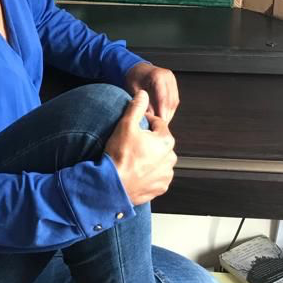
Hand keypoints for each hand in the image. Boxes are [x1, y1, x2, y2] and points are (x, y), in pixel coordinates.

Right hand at [104, 91, 176, 205]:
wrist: (112, 185)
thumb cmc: (119, 156)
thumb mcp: (126, 125)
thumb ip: (136, 107)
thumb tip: (143, 94)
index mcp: (166, 141)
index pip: (158, 124)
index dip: (144, 122)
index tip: (134, 126)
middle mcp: (170, 159)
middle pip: (159, 143)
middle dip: (148, 141)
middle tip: (131, 143)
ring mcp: (166, 175)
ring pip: (159, 160)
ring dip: (149, 158)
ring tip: (132, 158)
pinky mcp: (159, 188)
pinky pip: (156, 177)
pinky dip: (148, 174)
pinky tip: (135, 171)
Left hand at [124, 62, 179, 120]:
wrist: (136, 68)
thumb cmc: (133, 77)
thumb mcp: (134, 90)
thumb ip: (141, 103)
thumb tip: (149, 117)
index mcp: (157, 76)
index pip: (162, 98)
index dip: (161, 112)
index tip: (159, 122)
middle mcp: (167, 77)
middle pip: (170, 101)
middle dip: (166, 114)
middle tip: (160, 125)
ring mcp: (172, 81)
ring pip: (174, 102)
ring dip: (169, 113)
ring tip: (162, 123)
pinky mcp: (173, 85)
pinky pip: (174, 100)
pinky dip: (169, 109)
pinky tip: (164, 116)